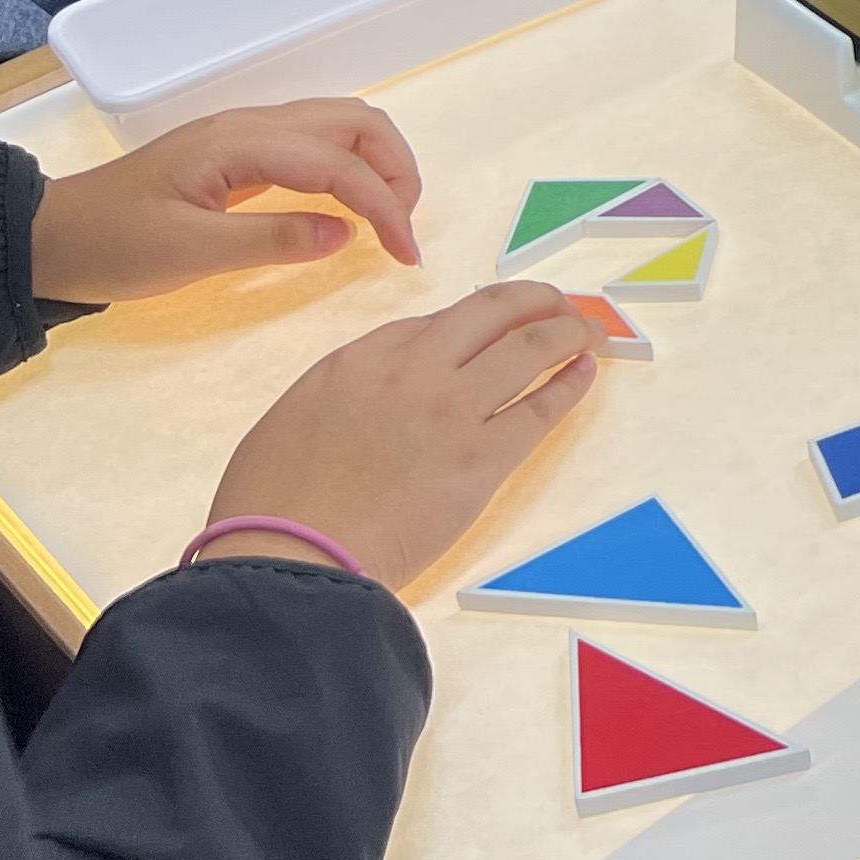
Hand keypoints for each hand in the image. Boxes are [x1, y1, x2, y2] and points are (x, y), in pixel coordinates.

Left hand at [29, 102, 424, 305]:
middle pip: (355, 121)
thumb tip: (345, 234)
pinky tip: (347, 208)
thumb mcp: (186, 253)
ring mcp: (245, 134)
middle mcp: (251, 125)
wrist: (47, 238)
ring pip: (339, 125)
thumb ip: (270, 240)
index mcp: (240, 143)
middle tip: (403, 232)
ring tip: (386, 220)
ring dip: (377, 164)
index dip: (384, 207)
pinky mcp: (239, 153)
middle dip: (395, 171)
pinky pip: (315, 143)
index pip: (338, 164)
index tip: (406, 257)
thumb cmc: (111, 247)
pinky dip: (350, 167)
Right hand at [199, 282, 601, 591]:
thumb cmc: (272, 507)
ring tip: (588, 329)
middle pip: (492, 312)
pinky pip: (542, 408)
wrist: (286, 560)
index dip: (475, 321)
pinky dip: (570, 383)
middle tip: (557, 304)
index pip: (437, 321)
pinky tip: (584, 371)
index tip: (494, 325)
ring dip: (567, 330)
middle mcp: (413, 370)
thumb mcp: (292, 419)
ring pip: (529, 347)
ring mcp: (452, 410)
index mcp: (360, 358)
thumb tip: (372, 395)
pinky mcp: (482, 458)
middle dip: (533, 300)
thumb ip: (342, 392)